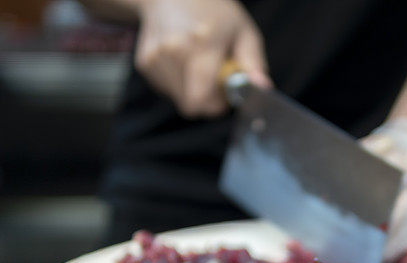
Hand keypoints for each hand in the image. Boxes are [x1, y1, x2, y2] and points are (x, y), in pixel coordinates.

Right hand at [134, 0, 269, 117]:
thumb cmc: (213, 12)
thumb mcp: (243, 32)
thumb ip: (253, 63)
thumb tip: (262, 87)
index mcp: (202, 45)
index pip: (201, 100)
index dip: (216, 106)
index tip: (225, 95)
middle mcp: (174, 52)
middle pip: (190, 105)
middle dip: (206, 99)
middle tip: (214, 77)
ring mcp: (156, 58)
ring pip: (178, 99)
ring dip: (192, 89)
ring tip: (197, 63)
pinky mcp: (144, 63)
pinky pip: (167, 89)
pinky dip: (178, 82)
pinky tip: (183, 61)